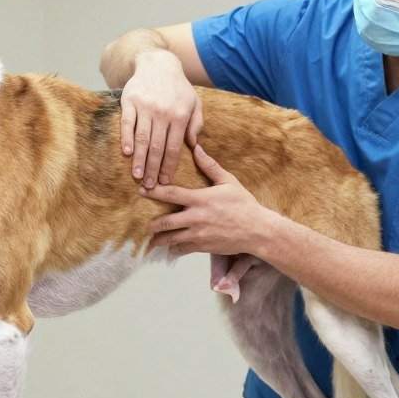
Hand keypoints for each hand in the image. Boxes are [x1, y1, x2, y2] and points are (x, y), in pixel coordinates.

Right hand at [120, 49, 203, 187]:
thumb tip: (193, 145)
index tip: (165, 181)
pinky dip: (126, 138)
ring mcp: (146, 106)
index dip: (169, 166)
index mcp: (180, 115)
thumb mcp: (194, 102)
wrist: (157, 63)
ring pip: (143, 138)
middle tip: (150, 186)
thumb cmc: (178, 87)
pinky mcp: (130, 101)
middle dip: (154, 169)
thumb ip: (196, 123)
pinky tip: (127, 152)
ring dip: (140, 159)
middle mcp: (163, 112)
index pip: (175, 147)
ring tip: (137, 176)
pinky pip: (127, 123)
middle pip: (158, 147)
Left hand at [141, 144, 267, 255]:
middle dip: (152, 224)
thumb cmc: (244, 204)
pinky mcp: (203, 246)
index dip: (153, 192)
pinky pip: (183, 249)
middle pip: (165, 222)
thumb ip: (210, 166)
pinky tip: (172, 247)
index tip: (140, 190)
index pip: (171, 193)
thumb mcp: (228, 181)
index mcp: (200, 199)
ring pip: (171, 239)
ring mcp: (198, 234)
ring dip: (160, 240)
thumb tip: (197, 148)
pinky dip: (175, 249)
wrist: (258, 230)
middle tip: (145, 224)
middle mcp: (196, 217)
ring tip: (153, 240)